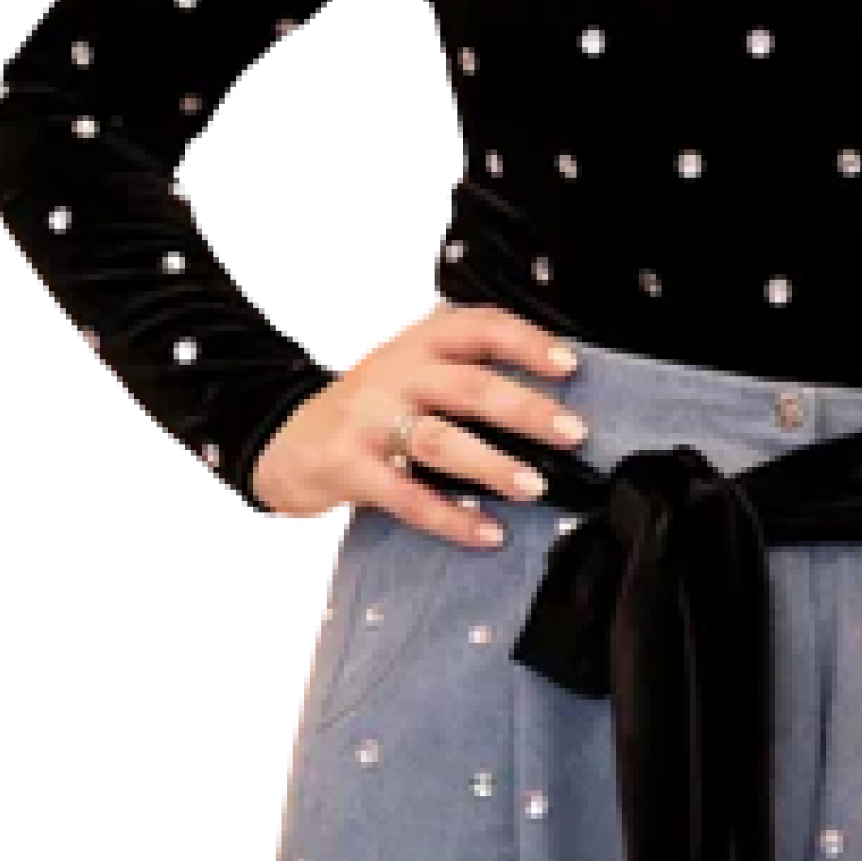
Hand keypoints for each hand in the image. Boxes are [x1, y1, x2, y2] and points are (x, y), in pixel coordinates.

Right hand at [246, 299, 590, 533]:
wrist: (288, 440)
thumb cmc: (372, 402)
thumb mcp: (411, 362)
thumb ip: (466, 361)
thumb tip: (552, 386)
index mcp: (419, 337)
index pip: (481, 326)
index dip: (527, 343)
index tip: (570, 365)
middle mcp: (396, 371)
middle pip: (470, 386)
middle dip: (526, 410)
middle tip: (574, 433)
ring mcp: (370, 419)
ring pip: (441, 440)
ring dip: (493, 464)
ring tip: (536, 486)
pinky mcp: (351, 468)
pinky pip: (408, 497)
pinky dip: (452, 517)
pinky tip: (488, 534)